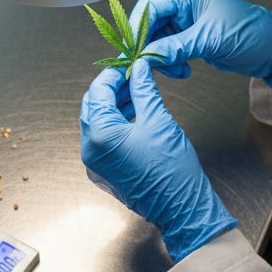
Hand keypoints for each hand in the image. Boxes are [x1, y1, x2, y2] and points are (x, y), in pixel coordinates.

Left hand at [80, 60, 237, 260]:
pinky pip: (102, 141)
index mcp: (100, 135)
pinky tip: (135, 116)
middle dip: (112, 88)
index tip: (130, 63)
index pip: (98, 91)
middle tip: (133, 75)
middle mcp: (90, 150)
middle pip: (93, 106)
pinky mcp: (103, 172)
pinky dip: (115, 124)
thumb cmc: (172, 169)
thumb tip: (139, 67)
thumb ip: (144, 89)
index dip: (114, 73)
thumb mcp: (158, 119)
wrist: (181, 208)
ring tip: (138, 94)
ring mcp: (95, 164)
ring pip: (97, 123)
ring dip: (114, 105)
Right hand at [130, 0, 271, 89]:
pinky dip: (171, 62)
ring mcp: (188, 22)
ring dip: (161, 58)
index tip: (132, 48)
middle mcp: (186, 4)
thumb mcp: (210, 39)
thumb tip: (148, 56)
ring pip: (159, 40)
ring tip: (173, 70)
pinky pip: (170, 50)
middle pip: (151, 23)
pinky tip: (182, 71)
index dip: (138, 27)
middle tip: (145, 65)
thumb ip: (176, 47)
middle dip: (149, 46)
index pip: (151, 5)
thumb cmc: (251, 33)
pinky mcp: (192, 38)